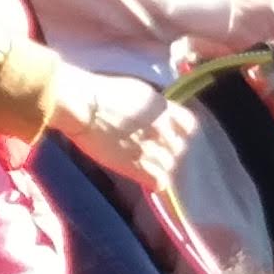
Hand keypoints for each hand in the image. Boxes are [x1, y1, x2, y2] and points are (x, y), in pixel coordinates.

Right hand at [48, 67, 195, 186]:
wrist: (84, 107)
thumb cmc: (102, 94)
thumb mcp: (138, 92)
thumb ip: (154, 108)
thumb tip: (159, 118)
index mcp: (164, 109)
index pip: (189, 126)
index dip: (180, 133)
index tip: (170, 136)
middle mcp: (164, 130)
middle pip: (180, 148)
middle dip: (168, 151)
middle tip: (152, 152)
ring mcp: (152, 149)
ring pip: (170, 166)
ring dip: (160, 166)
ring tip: (145, 165)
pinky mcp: (138, 167)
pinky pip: (160, 181)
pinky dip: (155, 181)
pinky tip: (144, 176)